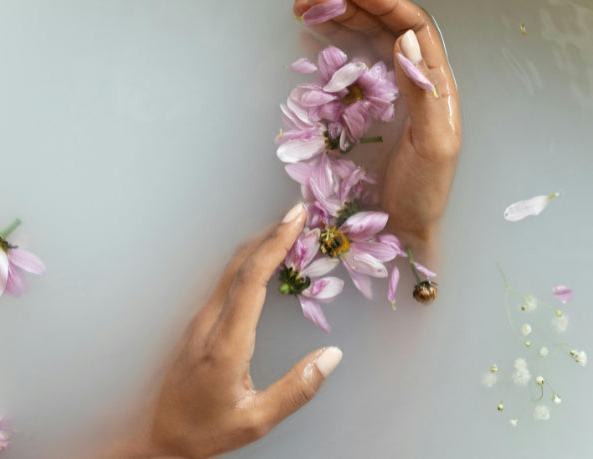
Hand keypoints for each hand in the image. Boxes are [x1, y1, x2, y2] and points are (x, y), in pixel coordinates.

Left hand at [105, 204, 342, 458]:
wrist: (156, 436)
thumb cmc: (205, 430)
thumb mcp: (256, 420)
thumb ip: (297, 389)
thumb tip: (332, 355)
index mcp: (226, 343)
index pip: (252, 280)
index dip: (275, 244)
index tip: (296, 219)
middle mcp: (209, 322)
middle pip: (239, 264)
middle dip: (269, 233)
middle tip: (298, 213)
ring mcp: (199, 319)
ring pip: (230, 269)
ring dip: (259, 244)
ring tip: (287, 229)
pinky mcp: (197, 322)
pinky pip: (225, 280)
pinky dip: (249, 261)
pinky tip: (264, 260)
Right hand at [294, 0, 461, 249]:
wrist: (405, 225)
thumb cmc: (425, 190)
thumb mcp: (434, 145)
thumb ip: (422, 93)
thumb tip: (404, 39)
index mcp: (435, 83)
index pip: (413, 27)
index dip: (385, 4)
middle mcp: (411, 81)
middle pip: (383, 28)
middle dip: (351, 6)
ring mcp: (385, 95)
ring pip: (363, 45)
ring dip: (337, 23)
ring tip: (306, 11)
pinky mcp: (364, 111)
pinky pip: (346, 72)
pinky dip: (329, 53)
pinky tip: (311, 42)